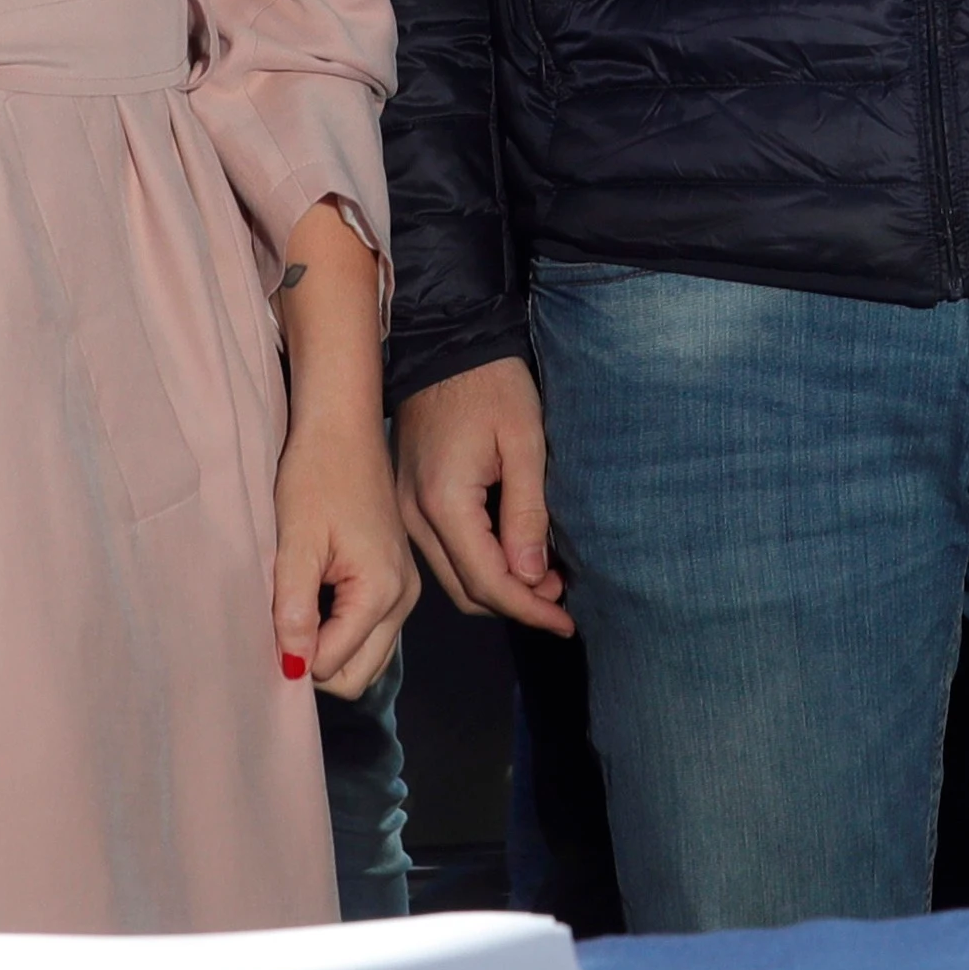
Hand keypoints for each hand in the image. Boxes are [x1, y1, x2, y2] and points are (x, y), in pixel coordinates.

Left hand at [270, 198, 415, 696]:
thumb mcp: (297, 543)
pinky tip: (313, 600)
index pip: (335, 665)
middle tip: (279, 627)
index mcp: (381, 592)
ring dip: (329, 649)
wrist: (344, 428)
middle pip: (358, 675)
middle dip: (316, 664)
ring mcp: (405, 590)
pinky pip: (371, 631)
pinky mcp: (397, 579)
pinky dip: (341, 630)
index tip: (267, 628)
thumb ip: (294, 610)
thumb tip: (291, 669)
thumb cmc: (316, 478)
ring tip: (293, 612)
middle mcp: (403, 600)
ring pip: (367, 657)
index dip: (295, 659)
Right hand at [393, 358, 570, 634]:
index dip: (530, 609)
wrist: (443, 346)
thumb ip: (527, 514)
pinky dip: (476, 565)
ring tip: (543, 581)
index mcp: (443, 502)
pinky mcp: (404, 501)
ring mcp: (403, 511)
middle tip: (561, 601)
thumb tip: (532, 579)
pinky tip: (510, 555)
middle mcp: (413, 516)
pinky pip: (440, 553)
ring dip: (496, 587)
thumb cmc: (492, 385)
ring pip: (451, 578)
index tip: (566, 623)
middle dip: (516, 604)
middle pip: (466, 590)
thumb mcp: (525, 443)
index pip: (487, 581)